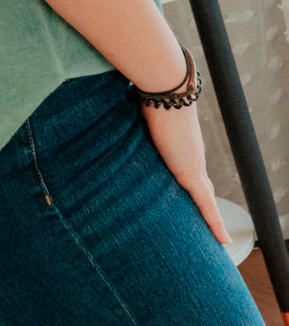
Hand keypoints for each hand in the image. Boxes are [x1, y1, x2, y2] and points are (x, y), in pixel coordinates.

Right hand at [141, 101, 231, 244]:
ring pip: (205, 198)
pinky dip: (214, 222)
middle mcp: (191, 155)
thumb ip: (132, 124)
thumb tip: (107, 119)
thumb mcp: (140, 115)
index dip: (193, 182)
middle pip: (202, 186)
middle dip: (204, 203)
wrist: (165, 90)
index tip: (193, 193)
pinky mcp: (192, 174)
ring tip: (213, 236)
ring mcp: (194, 165)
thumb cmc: (150, 95)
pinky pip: (206, 205)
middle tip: (206, 222)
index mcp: (181, 143)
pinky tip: (222, 239)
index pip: (190, 168)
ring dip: (208, 216)